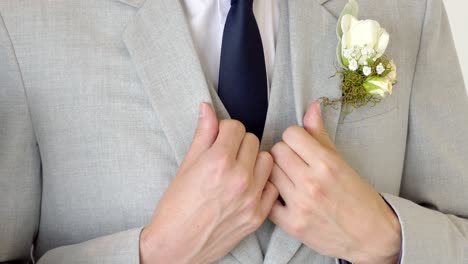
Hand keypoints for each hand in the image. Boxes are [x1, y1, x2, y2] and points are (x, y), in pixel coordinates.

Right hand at [139, 103, 277, 263]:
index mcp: (217, 162)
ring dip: (254, 160)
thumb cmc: (175, 207)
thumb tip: (206, 108)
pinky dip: (262, 182)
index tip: (219, 138)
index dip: (225, 130)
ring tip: (239, 169)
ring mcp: (251, 198)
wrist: (176, 246)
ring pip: (267, 160)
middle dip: (239, 143)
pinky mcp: (258, 215)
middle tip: (226, 154)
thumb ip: (202, 135)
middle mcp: (238, 178)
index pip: (236, 127)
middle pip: (252, 140)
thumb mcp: (186, 166)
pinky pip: (272, 186)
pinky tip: (247, 186)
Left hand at [269, 102, 400, 263]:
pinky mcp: (292, 224)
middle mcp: (312, 182)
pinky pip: (266, 200)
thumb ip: (320, 134)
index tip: (300, 146)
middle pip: (277, 151)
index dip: (295, 138)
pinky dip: (272, 197)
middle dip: (284, 154)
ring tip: (288, 179)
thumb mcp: (341, 161)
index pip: (290, 134)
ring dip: (276, 173)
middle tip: (294, 163)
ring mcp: (300, 205)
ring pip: (269, 172)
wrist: (372, 235)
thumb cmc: (358, 196)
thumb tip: (311, 106)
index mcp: (327, 163)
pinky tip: (282, 196)